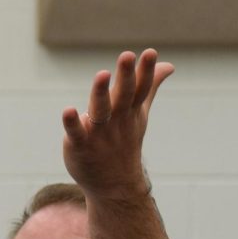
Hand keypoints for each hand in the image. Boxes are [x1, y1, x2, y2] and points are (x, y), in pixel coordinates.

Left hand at [61, 49, 173, 200]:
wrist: (115, 186)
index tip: (150, 52)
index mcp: (130, 111)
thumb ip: (149, 86)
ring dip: (101, 93)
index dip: (146, 71)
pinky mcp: (80, 144)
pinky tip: (67, 110)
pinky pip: (76, 132)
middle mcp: (117, 120)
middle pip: (123, 96)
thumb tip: (169, 66)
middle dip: (126, 76)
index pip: (140, 89)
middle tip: (127, 55)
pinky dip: (72, 123)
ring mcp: (99, 133)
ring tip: (102, 74)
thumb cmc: (124, 141)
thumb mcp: (139, 113)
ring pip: (101, 110)